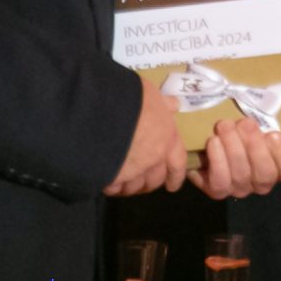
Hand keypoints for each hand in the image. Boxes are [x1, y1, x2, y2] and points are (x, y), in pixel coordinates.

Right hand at [105, 77, 187, 195]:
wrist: (102, 111)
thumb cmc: (131, 98)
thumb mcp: (150, 94)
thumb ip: (162, 103)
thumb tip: (173, 105)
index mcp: (167, 139)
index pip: (178, 162)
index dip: (176, 176)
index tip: (173, 185)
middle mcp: (153, 159)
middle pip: (155, 180)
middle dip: (150, 183)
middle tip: (143, 182)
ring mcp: (133, 170)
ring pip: (134, 186)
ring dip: (130, 186)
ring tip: (123, 182)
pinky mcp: (112, 177)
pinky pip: (113, 187)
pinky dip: (111, 186)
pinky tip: (106, 180)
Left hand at [190, 116, 280, 198]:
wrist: (217, 139)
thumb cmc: (243, 128)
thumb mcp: (258, 122)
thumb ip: (265, 122)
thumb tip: (262, 112)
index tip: (274, 134)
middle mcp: (263, 182)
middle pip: (265, 174)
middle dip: (254, 147)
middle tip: (245, 124)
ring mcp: (241, 188)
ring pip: (240, 176)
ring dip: (232, 148)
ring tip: (225, 126)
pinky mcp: (218, 191)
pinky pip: (219, 183)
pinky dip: (217, 161)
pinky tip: (213, 142)